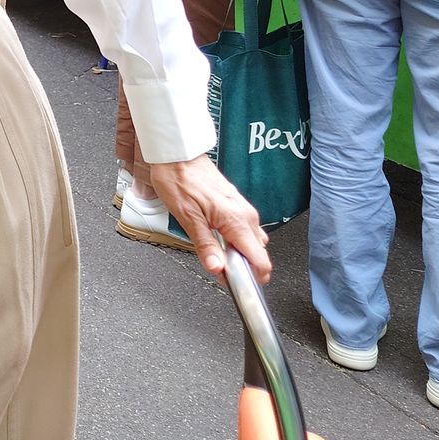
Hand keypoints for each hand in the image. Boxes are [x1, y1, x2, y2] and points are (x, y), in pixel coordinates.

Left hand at [147, 155, 271, 284]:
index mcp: (237, 220)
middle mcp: (246, 214)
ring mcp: (243, 208)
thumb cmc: (179, 179)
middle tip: (220, 269)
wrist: (177, 154)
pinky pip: (245, 229)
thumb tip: (216, 268)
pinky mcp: (237, 204)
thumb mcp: (187, 217)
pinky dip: (237, 239)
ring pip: (253, 241)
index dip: (252, 279)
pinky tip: (217, 237)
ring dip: (240, 253)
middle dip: (244, 267)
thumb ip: (205, 246)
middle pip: (258, 253)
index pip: (261, 260)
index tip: (237, 285)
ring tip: (216, 253)